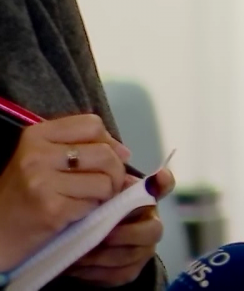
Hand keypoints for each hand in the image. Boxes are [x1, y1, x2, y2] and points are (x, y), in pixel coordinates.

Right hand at [0, 114, 130, 270]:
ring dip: (106, 194)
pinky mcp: (52, 210)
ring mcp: (43, 183)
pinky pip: (94, 204)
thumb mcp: (42, 160)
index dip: (110, 141)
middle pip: (105, 153)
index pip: (92, 124)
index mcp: (36, 135)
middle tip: (108, 185)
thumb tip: (125, 152)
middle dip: (116, 172)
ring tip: (90, 199)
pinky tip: (77, 213)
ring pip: (105, 181)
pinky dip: (93, 211)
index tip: (111, 157)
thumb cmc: (23, 195)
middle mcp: (38, 155)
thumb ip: (81, 148)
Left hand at [64, 167, 175, 287]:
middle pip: (152, 230)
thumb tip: (116, 161)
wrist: (91, 246)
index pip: (163, 187)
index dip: (163, 183)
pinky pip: (117, 274)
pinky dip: (95, 271)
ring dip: (102, 254)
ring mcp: (144, 250)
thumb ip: (106, 180)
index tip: (160, 176)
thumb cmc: (96, 212)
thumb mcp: (98, 195)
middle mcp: (152, 224)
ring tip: (78, 251)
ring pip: (129, 255)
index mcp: (145, 200)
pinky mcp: (130, 271)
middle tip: (100, 234)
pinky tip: (78, 265)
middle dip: (124, 234)